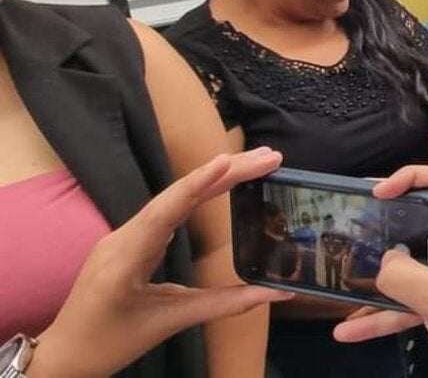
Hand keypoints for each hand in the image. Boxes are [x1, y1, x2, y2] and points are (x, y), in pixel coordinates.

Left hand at [30, 149, 291, 377]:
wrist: (63, 355)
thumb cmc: (110, 343)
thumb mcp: (169, 324)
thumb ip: (224, 305)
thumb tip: (278, 293)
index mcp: (125, 259)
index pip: (165, 212)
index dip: (197, 183)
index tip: (227, 159)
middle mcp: (121, 238)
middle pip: (176, 196)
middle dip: (224, 172)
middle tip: (269, 157)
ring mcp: (123, 236)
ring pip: (172, 199)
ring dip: (214, 178)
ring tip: (254, 163)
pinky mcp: (129, 240)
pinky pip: (166, 210)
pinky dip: (197, 193)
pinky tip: (220, 182)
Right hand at [333, 166, 427, 377]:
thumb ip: (403, 275)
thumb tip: (381, 262)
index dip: (412, 176)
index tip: (378, 192)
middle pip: (422, 222)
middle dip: (386, 225)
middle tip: (351, 226)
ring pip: (410, 267)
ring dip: (378, 278)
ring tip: (341, 280)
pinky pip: (408, 303)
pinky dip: (382, 315)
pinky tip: (349, 328)